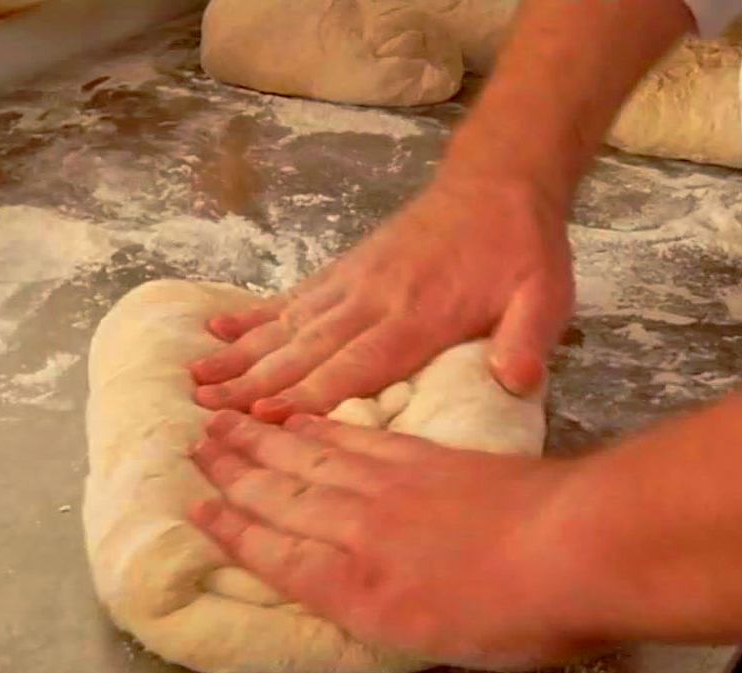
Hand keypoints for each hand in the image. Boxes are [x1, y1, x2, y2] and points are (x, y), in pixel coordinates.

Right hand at [187, 410, 598, 669]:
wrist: (579, 545)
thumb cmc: (522, 615)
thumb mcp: (436, 640)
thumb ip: (379, 612)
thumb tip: (353, 591)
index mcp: (358, 589)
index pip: (277, 553)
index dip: (233, 532)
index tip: (195, 509)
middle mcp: (361, 531)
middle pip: (283, 498)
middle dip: (235, 475)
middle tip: (195, 447)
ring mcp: (393, 486)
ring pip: (311, 461)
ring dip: (264, 443)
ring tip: (227, 423)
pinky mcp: (427, 458)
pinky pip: (357, 438)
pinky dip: (321, 429)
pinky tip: (302, 422)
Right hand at [189, 172, 573, 421]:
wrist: (499, 182)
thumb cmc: (522, 252)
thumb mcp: (545, 296)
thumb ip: (527, 339)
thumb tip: (516, 382)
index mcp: (419, 319)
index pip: (355, 366)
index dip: (309, 395)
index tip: (264, 420)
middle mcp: (375, 301)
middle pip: (305, 350)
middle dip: (254, 384)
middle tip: (205, 413)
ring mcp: (354, 282)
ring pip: (288, 325)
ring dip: (240, 354)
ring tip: (196, 379)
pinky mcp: (346, 269)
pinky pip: (293, 297)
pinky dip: (253, 315)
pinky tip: (217, 327)